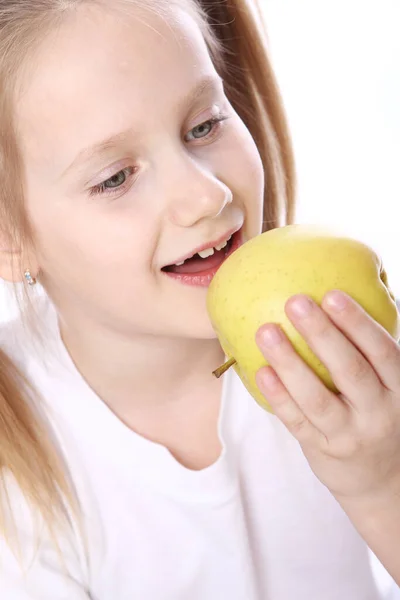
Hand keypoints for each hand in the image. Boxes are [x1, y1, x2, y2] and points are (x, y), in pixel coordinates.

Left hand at [255, 290, 399, 503]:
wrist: (380, 479)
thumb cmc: (376, 414)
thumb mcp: (386, 386)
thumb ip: (366, 354)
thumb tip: (327, 299)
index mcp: (399, 388)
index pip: (383, 351)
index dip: (358, 323)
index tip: (332, 294)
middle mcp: (379, 412)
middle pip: (350, 370)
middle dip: (322, 333)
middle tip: (295, 302)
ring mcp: (350, 435)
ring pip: (317, 398)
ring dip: (290, 363)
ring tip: (266, 332)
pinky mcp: (323, 450)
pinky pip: (298, 422)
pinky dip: (279, 397)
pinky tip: (262, 371)